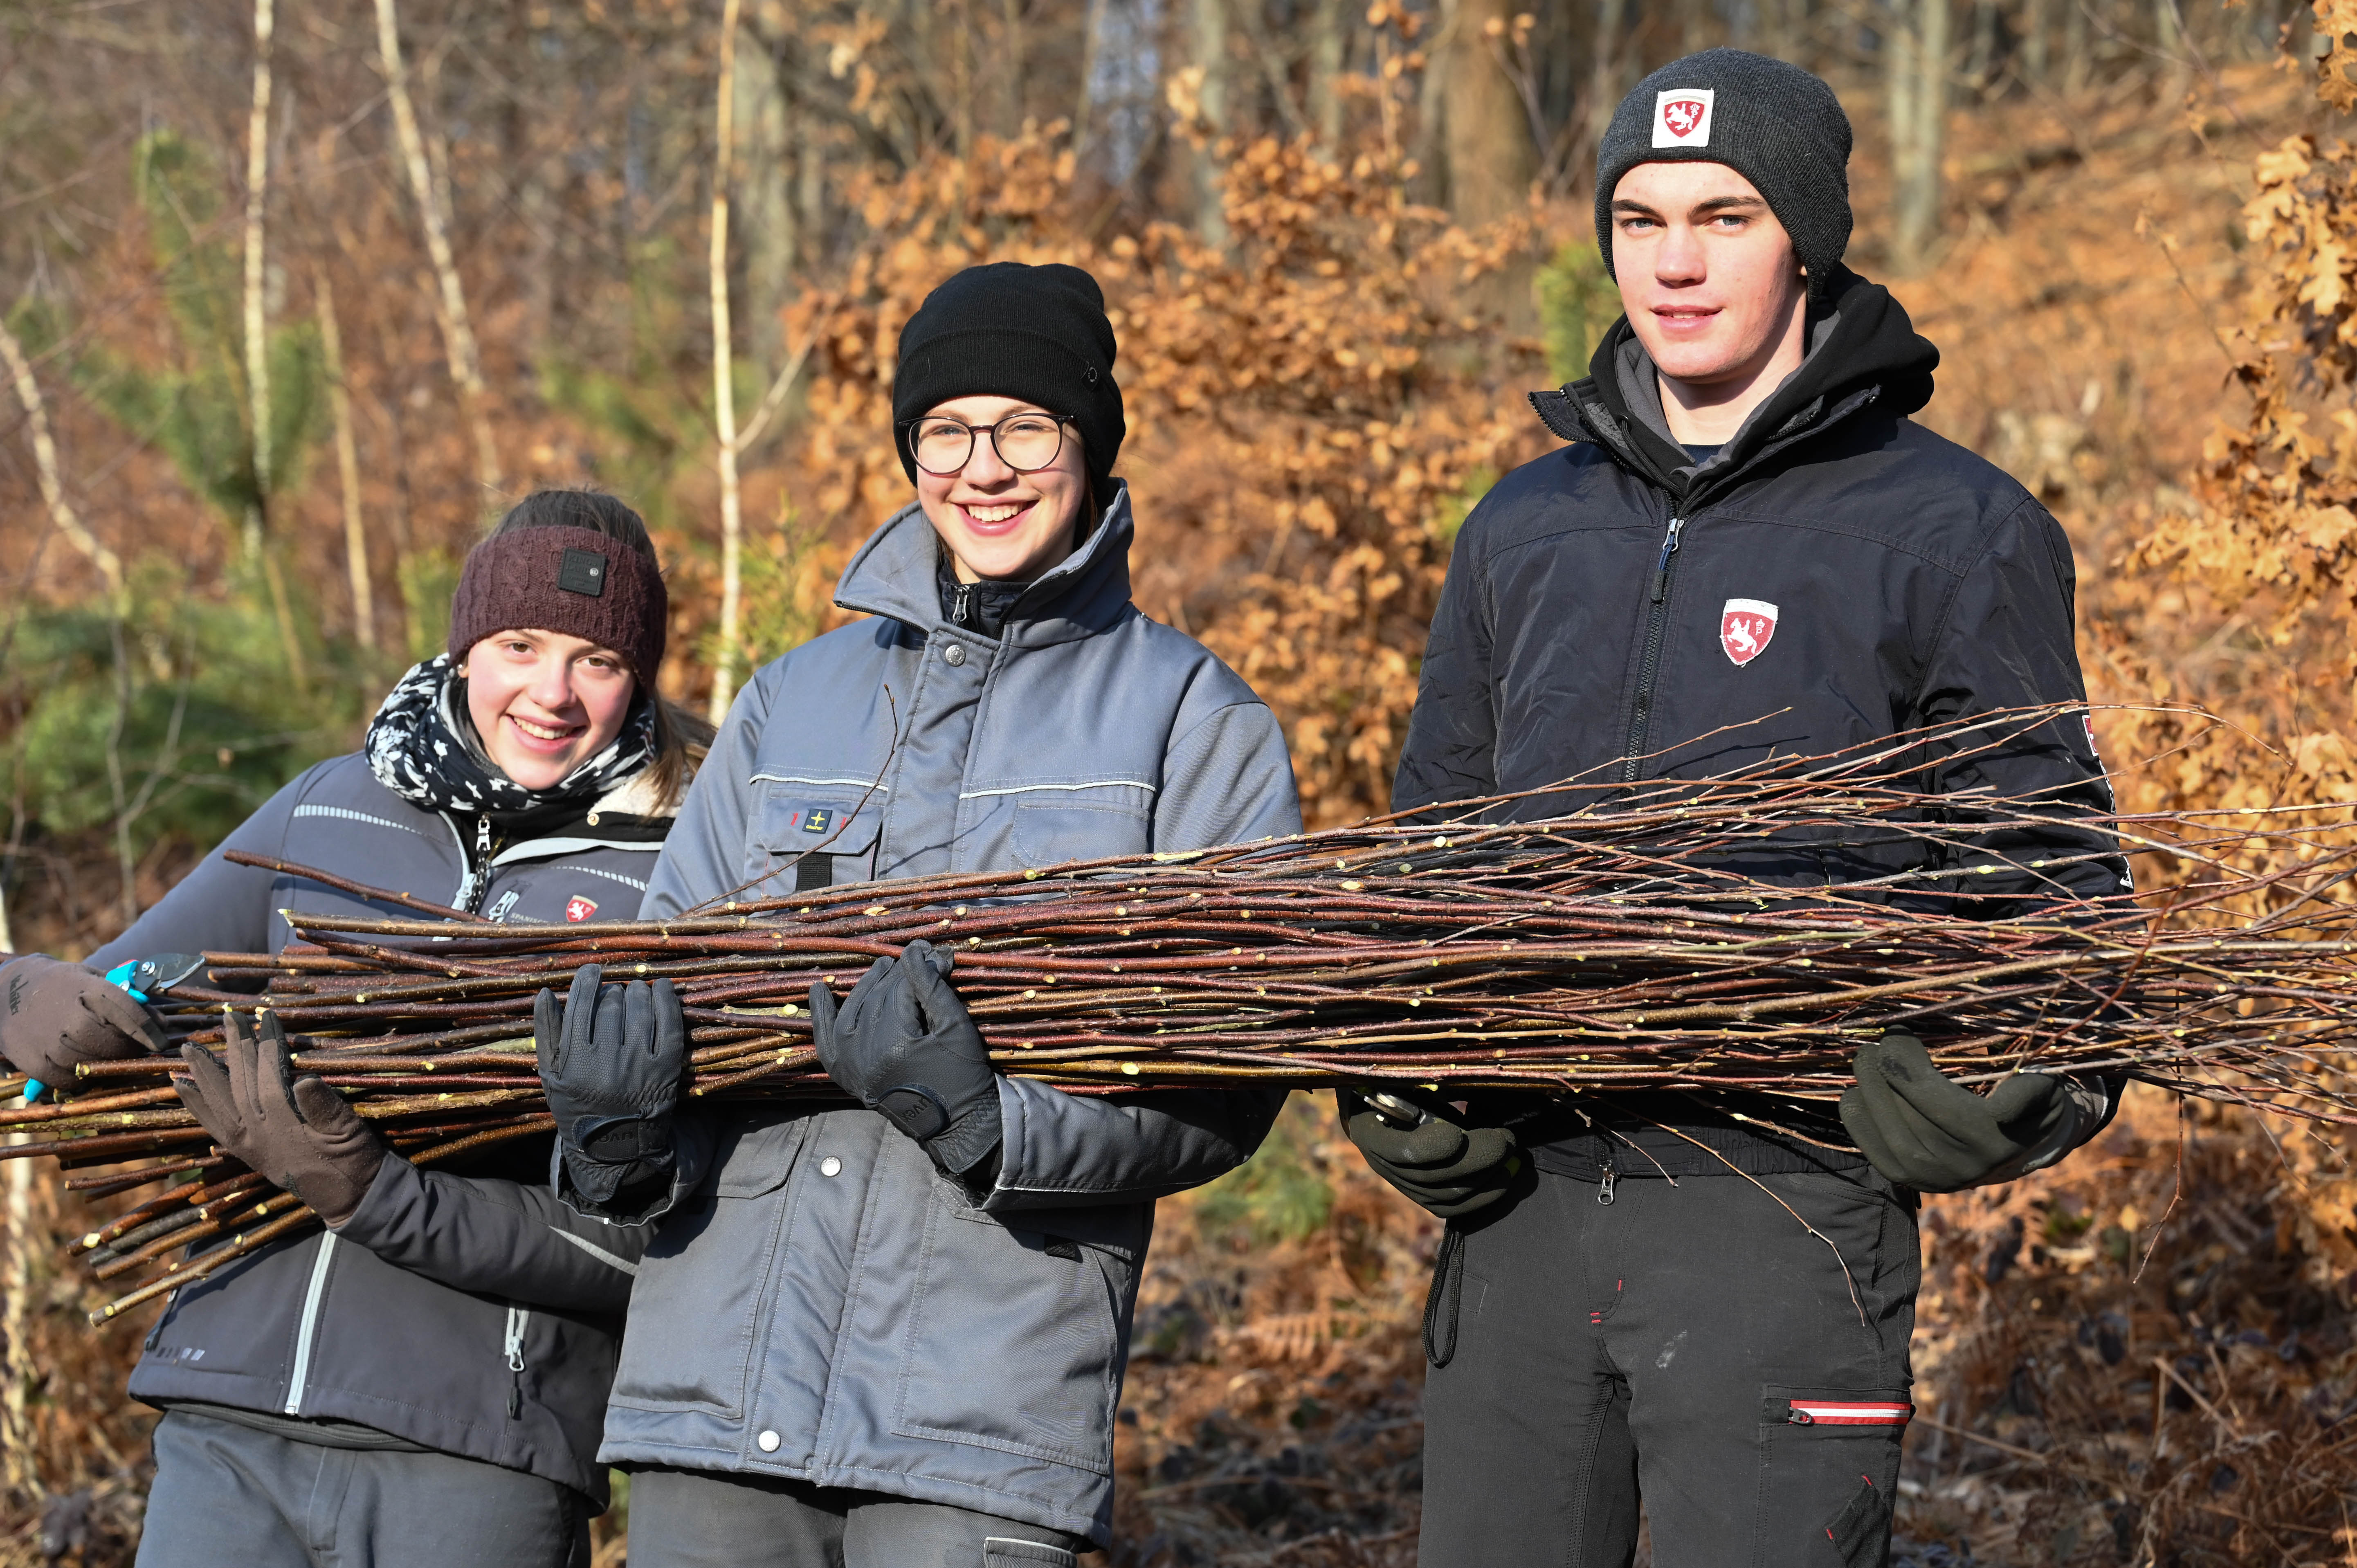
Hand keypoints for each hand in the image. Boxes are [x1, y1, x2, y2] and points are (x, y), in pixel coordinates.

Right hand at [0, 954, 168, 1091]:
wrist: (6, 991)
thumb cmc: (61, 985)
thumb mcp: (93, 979)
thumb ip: (125, 998)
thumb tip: (161, 1021)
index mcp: (89, 991)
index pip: (131, 1014)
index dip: (151, 1031)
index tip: (162, 1041)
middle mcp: (71, 1017)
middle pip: (115, 1043)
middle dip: (132, 1049)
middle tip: (138, 1051)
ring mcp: (51, 1042)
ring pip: (95, 1064)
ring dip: (109, 1064)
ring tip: (114, 1058)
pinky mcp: (35, 1063)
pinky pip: (70, 1080)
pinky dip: (82, 1078)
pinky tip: (86, 1067)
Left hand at [172, 1009, 385, 1226]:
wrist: (350, 1199)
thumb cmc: (354, 1163)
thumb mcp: (348, 1134)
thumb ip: (325, 1109)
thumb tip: (305, 1080)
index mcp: (283, 1129)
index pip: (268, 1079)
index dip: (268, 1047)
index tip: (268, 1018)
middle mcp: (258, 1136)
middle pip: (238, 1086)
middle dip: (234, 1049)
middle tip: (229, 1018)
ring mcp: (248, 1145)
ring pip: (219, 1104)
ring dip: (204, 1074)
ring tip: (189, 1049)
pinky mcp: (246, 1152)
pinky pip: (213, 1126)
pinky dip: (197, 1105)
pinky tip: (184, 1087)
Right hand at [534, 964, 685, 1207]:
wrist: (617, 1146)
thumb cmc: (578, 1107)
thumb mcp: (552, 1075)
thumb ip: (546, 1033)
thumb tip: (545, 991)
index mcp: (575, 1062)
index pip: (580, 1007)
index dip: (586, 982)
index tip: (591, 970)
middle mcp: (607, 1062)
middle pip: (611, 1005)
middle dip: (611, 992)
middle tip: (613, 993)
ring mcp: (639, 1064)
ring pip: (640, 1009)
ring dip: (637, 992)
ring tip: (634, 990)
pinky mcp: (667, 1068)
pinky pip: (670, 1023)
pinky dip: (667, 1000)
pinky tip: (661, 988)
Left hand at [811, 940, 1000, 1177]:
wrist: (954, 1124)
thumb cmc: (962, 1076)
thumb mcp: (955, 1027)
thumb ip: (932, 987)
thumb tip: (918, 950)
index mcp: (895, 1043)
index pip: (903, 989)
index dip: (921, 966)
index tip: (937, 952)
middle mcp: (865, 1054)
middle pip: (879, 997)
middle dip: (899, 973)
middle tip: (920, 955)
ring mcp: (851, 1065)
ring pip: (854, 1010)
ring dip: (867, 985)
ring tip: (884, 966)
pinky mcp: (846, 1074)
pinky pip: (826, 1039)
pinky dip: (821, 1015)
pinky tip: (819, 989)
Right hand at [1337, 1090, 1521, 1218]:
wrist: (1375, 1102)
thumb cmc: (1394, 1080)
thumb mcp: (1402, 1074)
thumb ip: (1427, 1079)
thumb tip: (1467, 1074)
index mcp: (1370, 1130)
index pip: (1402, 1150)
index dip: (1431, 1148)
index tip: (1459, 1134)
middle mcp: (1382, 1164)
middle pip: (1433, 1177)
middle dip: (1476, 1160)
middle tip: (1507, 1140)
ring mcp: (1403, 1184)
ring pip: (1447, 1195)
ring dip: (1486, 1179)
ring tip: (1512, 1158)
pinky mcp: (1422, 1196)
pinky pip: (1453, 1208)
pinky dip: (1483, 1198)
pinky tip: (1505, 1179)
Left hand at [1840, 1032, 2082, 1191]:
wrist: (2020, 1148)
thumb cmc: (2028, 1105)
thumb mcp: (2043, 1090)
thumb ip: (2029, 1090)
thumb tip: (2001, 1102)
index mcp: (1995, 1140)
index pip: (1937, 1102)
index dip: (1907, 1065)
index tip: (1895, 1034)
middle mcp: (1965, 1167)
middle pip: (1908, 1118)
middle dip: (1881, 1077)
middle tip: (1871, 1047)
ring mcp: (1937, 1180)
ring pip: (1889, 1136)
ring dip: (1867, 1094)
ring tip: (1863, 1063)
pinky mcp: (1914, 1183)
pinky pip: (1876, 1155)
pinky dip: (1859, 1122)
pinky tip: (1855, 1093)